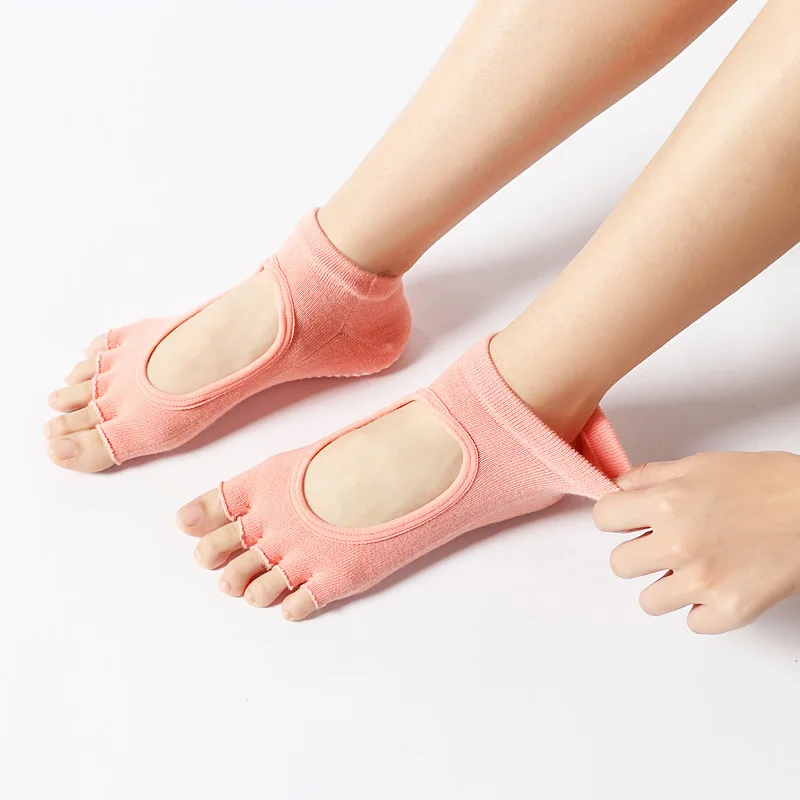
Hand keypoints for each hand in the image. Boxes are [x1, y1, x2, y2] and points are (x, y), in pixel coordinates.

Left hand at [593, 452, 799, 633]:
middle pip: (619, 564)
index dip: (616, 518)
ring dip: (666, 586)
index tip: (628, 520)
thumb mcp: (701, 465)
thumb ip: (651, 477)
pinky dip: (703, 609)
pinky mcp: (730, 610)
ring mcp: (703, 581)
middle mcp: (679, 544)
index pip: (603, 518)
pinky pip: (692, 623)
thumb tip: (619, 488)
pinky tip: (719, 585)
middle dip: (638, 554)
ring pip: (648, 601)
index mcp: (666, 503)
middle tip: (663, 545)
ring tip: (693, 568)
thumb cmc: (768, 483)